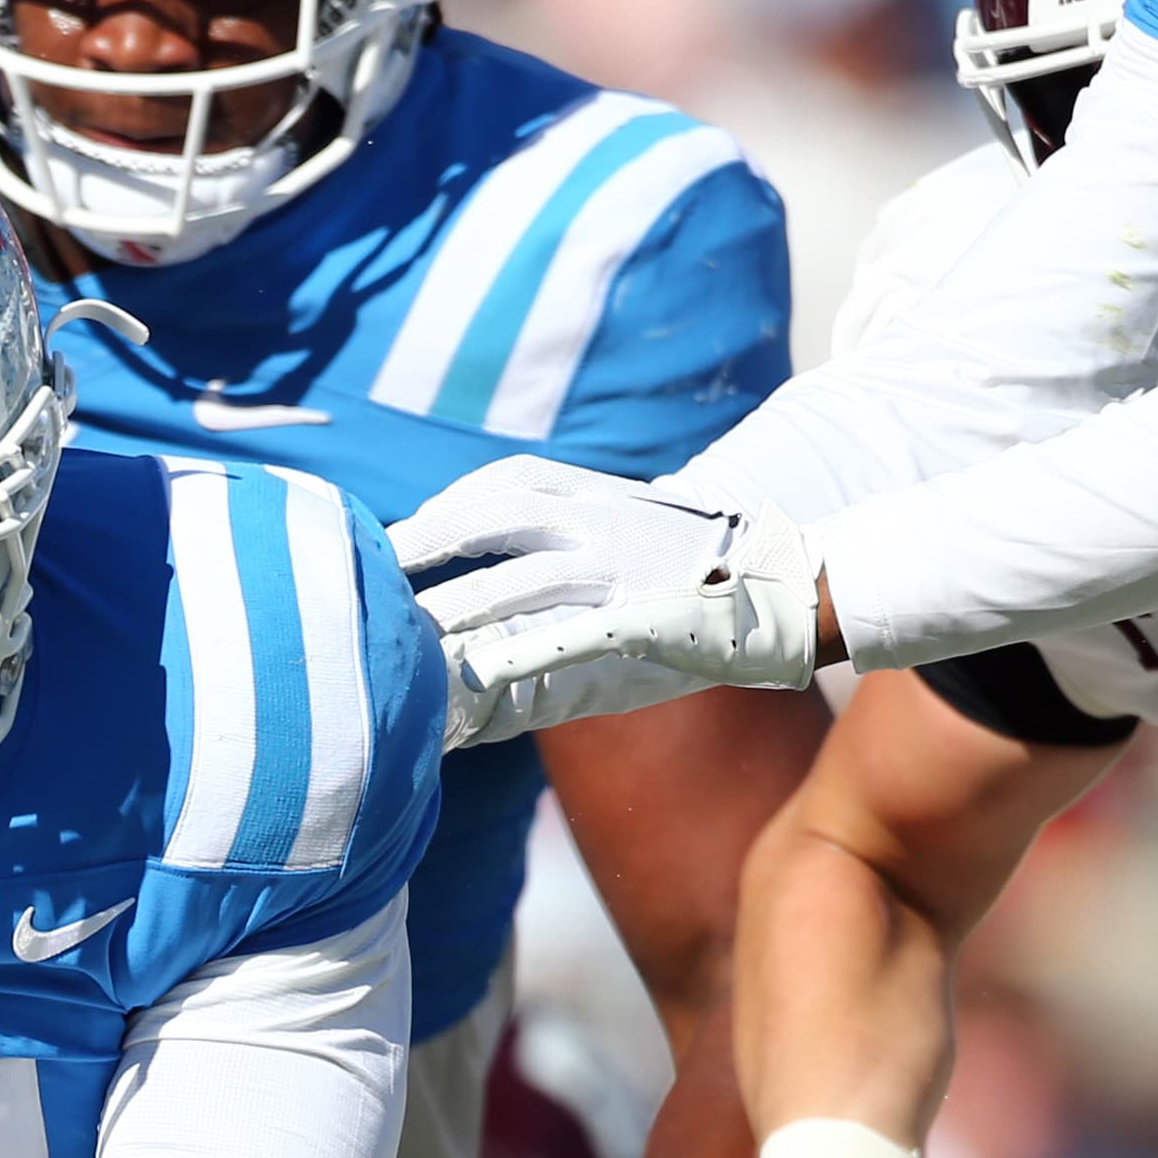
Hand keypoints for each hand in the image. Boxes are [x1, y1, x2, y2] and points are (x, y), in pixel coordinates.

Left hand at [394, 459, 822, 737]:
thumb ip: (569, 527)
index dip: (447, 505)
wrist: (787, 579)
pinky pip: (570, 635)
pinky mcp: (643, 618)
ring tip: (401, 637)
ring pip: (517, 582)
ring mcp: (622, 569)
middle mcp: (602, 521)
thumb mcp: (630, 522)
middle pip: (492, 520)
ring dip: (454, 610)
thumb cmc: (694, 562)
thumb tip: (494, 550)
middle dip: (427, 546)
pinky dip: (520, 655)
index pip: (504, 482)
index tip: (401, 533)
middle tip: (371, 576)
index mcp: (599, 493)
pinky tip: (475, 675)